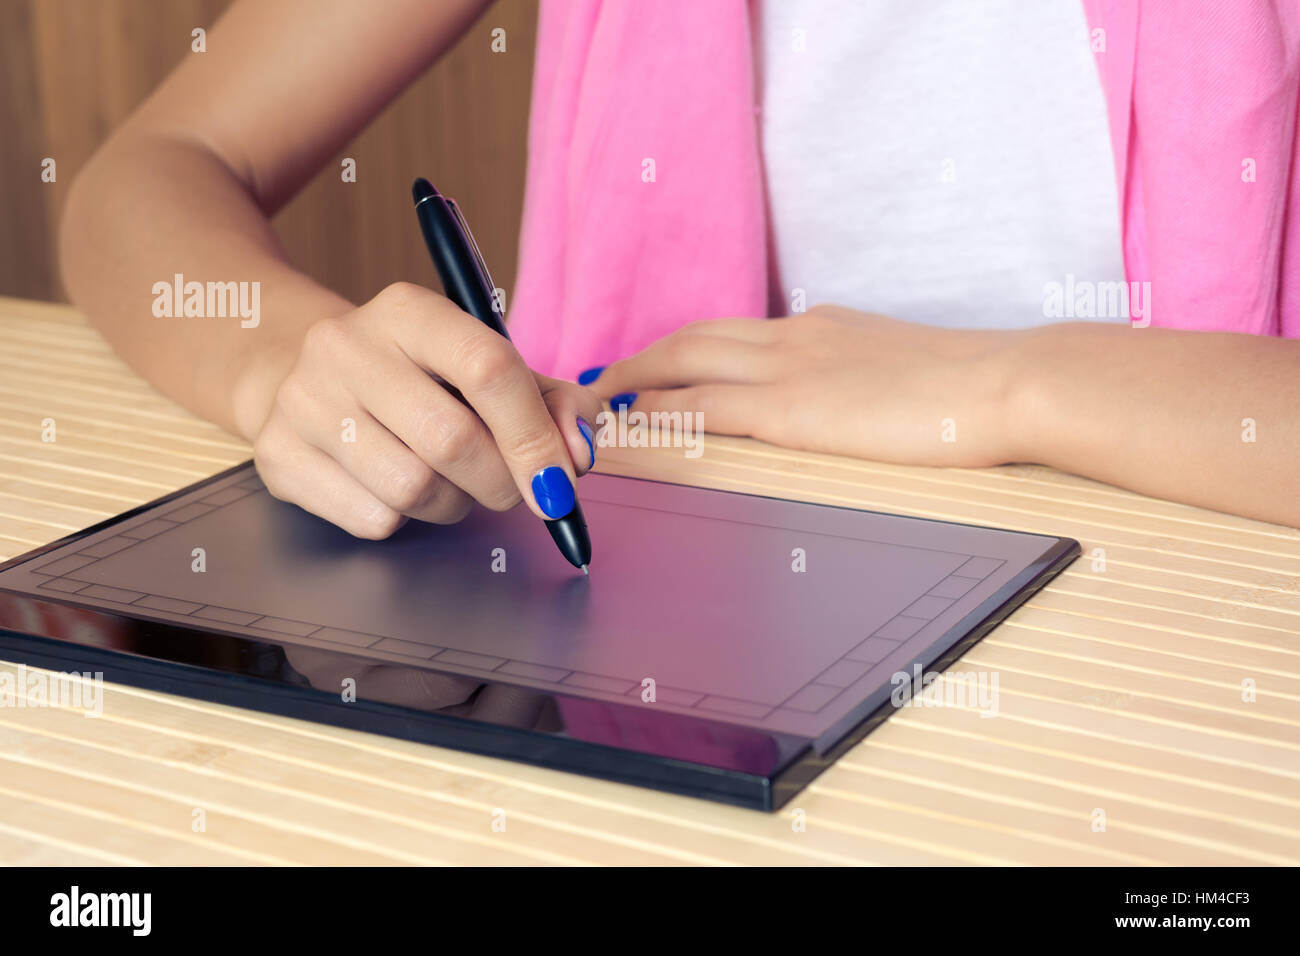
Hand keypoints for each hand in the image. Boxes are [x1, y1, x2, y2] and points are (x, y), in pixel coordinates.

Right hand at [242, 282, 602, 537]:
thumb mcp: (487, 367)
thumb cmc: (417, 378)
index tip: (561, 484)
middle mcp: (347, 346)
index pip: (488, 368)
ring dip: (452, 505)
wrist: (298, 374)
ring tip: (448, 482)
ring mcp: (304, 401)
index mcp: (409, 310)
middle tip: (511, 490)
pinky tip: (395, 488)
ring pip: (413, 489)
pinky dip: (404, 520)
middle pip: (452, 441)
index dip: (535, 436)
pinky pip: (372, 518)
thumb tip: (577, 454)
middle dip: (501, 483)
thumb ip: (552, 404)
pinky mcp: (279, 455)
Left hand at [585, 306, 1024, 466]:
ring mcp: (789, 367)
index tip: (655, 367)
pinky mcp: (790, 407)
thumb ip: (863, 377)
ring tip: (592, 405)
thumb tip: (847, 398)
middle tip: (599, 381)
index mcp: (823, 328)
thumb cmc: (972, 388)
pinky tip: (630, 429)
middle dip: (639, 358)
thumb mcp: (904, 369)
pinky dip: (655, 414)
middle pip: (692, 337)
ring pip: (683, 361)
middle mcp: (795, 336)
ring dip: (630, 381)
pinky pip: (700, 406)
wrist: (1004, 383)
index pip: (734, 335)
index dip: (685, 351)